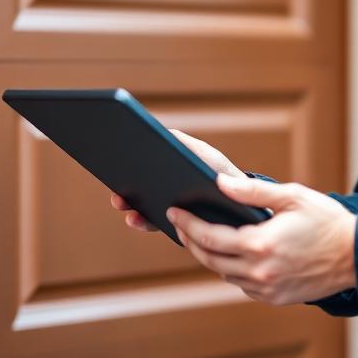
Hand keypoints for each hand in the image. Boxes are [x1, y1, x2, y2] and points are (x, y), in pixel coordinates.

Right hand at [109, 129, 242, 231]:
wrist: (245, 207)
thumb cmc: (225, 176)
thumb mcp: (206, 157)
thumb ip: (185, 146)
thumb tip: (163, 132)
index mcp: (173, 169)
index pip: (145, 162)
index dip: (128, 158)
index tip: (115, 152)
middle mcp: (167, 188)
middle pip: (138, 184)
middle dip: (122, 183)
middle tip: (112, 182)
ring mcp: (169, 206)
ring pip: (141, 205)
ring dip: (128, 203)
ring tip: (120, 201)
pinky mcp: (175, 225)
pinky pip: (154, 223)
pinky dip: (143, 221)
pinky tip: (136, 218)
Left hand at [167, 173, 356, 304]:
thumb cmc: (328, 221)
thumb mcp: (292, 197)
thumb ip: (253, 192)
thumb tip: (220, 184)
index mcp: (260, 245)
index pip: (209, 237)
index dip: (187, 225)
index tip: (174, 213)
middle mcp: (260, 272)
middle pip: (209, 259)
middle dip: (191, 241)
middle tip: (181, 225)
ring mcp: (267, 289)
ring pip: (224, 274)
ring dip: (210, 257)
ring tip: (202, 238)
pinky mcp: (276, 298)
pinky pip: (243, 285)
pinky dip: (233, 270)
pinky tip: (232, 255)